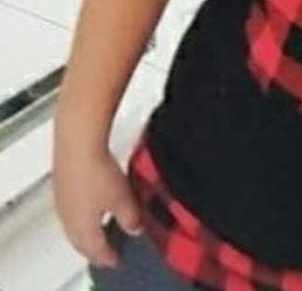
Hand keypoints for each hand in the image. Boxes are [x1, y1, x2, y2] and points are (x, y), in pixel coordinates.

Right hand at [53, 147, 143, 267]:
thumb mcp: (123, 200)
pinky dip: (81, 217)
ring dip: (86, 233)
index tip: (115, 260)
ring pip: (73, 227)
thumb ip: (130, 218)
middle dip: (93, 249)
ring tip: (98, 232)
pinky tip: (91, 208)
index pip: (95, 250)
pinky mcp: (61, 187)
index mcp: (83, 227)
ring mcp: (62, 203)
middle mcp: (68, 219)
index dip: (107, 257)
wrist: (78, 145)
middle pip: (81, 242)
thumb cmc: (96, 172)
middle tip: (104, 252)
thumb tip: (135, 228)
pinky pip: (71, 211)